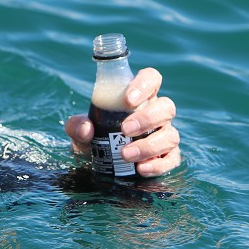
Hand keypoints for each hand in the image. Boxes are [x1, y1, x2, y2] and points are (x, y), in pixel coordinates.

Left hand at [64, 67, 181, 176]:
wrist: (98, 164)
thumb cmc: (95, 137)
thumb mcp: (80, 130)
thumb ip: (77, 125)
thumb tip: (86, 129)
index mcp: (140, 98)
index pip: (151, 79)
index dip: (144, 85)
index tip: (128, 100)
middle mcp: (156, 115)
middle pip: (166, 108)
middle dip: (147, 118)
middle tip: (125, 130)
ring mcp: (165, 136)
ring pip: (170, 135)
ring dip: (149, 145)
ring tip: (126, 155)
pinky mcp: (168, 157)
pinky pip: (172, 160)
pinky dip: (158, 165)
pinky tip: (140, 169)